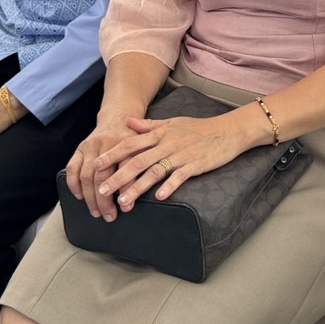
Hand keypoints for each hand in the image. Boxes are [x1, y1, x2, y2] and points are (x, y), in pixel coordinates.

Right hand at [66, 113, 142, 220]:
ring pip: (87, 175)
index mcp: (127, 143)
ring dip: (90, 198)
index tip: (126, 208)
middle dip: (104, 201)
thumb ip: (141, 169)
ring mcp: (91, 145)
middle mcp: (107, 144)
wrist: (118, 117)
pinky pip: (72, 168)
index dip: (125, 190)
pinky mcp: (80, 147)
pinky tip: (80, 197)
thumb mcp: (144, 149)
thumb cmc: (134, 139)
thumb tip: (130, 200)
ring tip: (96, 212)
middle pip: (103, 177)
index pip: (125, 170)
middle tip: (109, 216)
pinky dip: (74, 184)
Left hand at [94, 112, 257, 210]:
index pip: (131, 144)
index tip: (96, 166)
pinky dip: (169, 186)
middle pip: (138, 161)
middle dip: (118, 176)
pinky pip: (180, 176)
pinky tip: (159, 197)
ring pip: (155, 171)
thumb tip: (128, 122)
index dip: (113, 155)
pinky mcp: (196, 165)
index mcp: (160, 134)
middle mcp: (167, 144)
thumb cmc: (199, 128)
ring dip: (138, 187)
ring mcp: (181, 155)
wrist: (228, 130)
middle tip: (102, 190)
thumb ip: (149, 125)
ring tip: (123, 201)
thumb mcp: (172, 122)